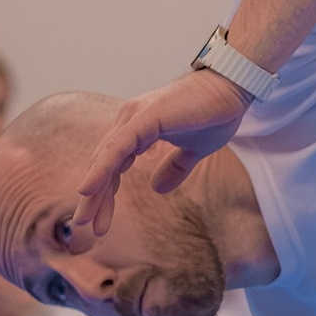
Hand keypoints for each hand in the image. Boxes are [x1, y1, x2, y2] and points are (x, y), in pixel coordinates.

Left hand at [73, 69, 251, 232]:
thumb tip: (157, 188)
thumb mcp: (193, 151)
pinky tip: (87, 188)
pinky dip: (102, 167)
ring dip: (94, 190)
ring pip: (106, 158)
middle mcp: (129, 122)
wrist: (233, 89)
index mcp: (137, 130)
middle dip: (94, 198)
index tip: (100, 224)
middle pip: (103, 164)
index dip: (105, 195)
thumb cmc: (215, 113)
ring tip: (83, 219)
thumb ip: (174, 168)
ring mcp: (135, 118)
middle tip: (83, 227)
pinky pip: (118, 146)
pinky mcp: (145, 117)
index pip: (113, 166)